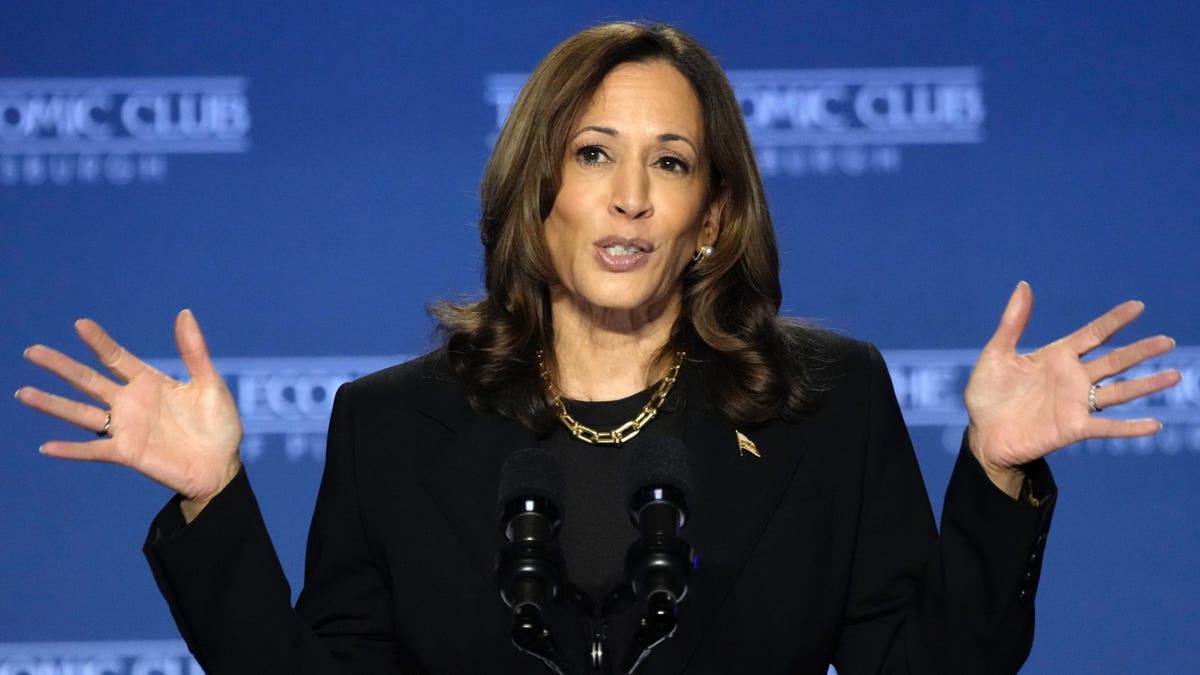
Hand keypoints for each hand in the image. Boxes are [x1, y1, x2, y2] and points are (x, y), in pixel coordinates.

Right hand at [16, 310, 242, 519]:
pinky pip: (93, 450)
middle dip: (61, 366)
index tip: (79, 324)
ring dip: (52, 404)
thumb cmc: (220, 426)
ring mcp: (126, 428)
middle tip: (32, 351)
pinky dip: (70, 449)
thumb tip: (185, 313)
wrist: (222, 467)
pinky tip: (46, 446)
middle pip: (88, 380)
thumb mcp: (210, 384)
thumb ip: (194, 351)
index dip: (98, 341)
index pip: (116, 357)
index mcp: (150, 382)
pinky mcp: (127, 453)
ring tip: (24, 392)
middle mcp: (131, 403)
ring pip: (81, 412)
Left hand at [964, 282, 1180, 496]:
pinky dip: (1129, 427)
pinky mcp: (1073, 428)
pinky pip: (1106, 426)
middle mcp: (1073, 378)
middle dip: (1141, 351)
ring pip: (1118, 391)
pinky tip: (1153, 424)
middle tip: (1168, 341)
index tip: (1138, 306)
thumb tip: (1024, 285)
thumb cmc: (988, 394)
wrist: (982, 433)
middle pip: (1114, 361)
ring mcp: (1076, 404)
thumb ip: (1013, 322)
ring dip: (1146, 384)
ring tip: (1175, 376)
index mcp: (1056, 356)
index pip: (1093, 334)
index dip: (1114, 321)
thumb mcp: (997, 353)